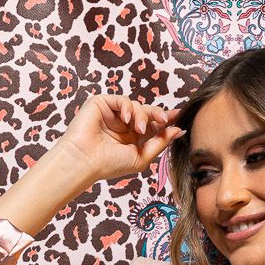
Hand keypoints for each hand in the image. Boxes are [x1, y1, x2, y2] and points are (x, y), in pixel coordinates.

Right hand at [55, 94, 182, 188]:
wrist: (85, 160)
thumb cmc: (109, 164)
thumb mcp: (141, 157)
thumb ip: (160, 143)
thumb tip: (178, 130)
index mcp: (133, 139)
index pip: (152, 125)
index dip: (165, 120)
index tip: (179, 117)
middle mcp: (124, 126)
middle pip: (148, 112)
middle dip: (157, 115)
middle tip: (164, 120)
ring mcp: (113, 114)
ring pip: (137, 106)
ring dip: (142, 115)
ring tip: (138, 128)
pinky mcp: (103, 104)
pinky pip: (122, 99)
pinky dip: (127, 107)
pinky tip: (126, 118)